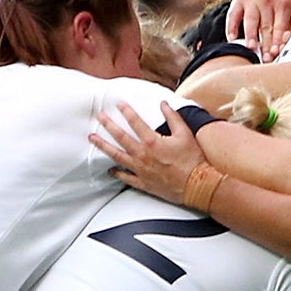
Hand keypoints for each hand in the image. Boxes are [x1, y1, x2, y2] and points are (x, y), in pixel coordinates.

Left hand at [92, 101, 206, 206]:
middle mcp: (143, 155)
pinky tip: (110, 170)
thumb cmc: (192, 161)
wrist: (197, 185)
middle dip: (108, 125)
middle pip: (120, 137)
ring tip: (93, 139)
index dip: (126, 111)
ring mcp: (141, 170)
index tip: (118, 104)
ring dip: (103, 146)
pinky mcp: (143, 183)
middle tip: (99, 117)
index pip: (135, 122)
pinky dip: (116, 173)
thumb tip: (164, 105)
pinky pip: (125, 177)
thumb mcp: (185, 134)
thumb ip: (173, 117)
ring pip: (117, 156)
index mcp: (152, 142)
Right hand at [230, 0, 290, 58]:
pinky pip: (233, 16)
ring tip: (251, 50)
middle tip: (266, 59)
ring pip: (250, 21)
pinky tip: (232, 39)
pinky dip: (231, 28)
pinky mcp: (237, 1)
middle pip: (266, 27)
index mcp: (283, 3)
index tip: (277, 53)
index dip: (279, 40)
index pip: (281, 26)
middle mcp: (267, 1)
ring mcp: (251, 1)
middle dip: (266, 44)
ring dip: (250, 36)